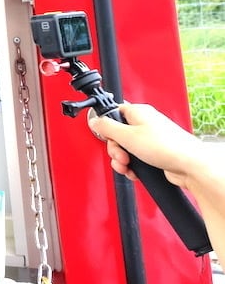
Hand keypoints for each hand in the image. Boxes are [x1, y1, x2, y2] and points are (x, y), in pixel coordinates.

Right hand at [88, 103, 206, 188]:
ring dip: (122, 160)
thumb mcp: (127, 136)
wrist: (190, 166)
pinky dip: (133, 166)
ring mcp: (150, 139)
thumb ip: (107, 127)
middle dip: (115, 149)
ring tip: (128, 166)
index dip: (106, 127)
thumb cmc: (166, 147)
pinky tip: (135, 171)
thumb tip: (94, 121)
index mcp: (138, 112)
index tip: (106, 137)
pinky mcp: (155, 153)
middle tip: (121, 156)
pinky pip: (136, 158)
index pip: (113, 113)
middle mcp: (144, 124)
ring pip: (126, 149)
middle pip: (117, 135)